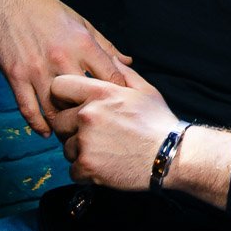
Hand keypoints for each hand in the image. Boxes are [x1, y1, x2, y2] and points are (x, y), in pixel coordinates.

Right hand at [0, 0, 133, 136]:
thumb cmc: (50, 12)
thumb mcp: (83, 24)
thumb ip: (107, 46)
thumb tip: (129, 62)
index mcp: (83, 44)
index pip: (111, 78)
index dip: (119, 96)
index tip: (121, 108)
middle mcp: (62, 58)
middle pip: (84, 99)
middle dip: (91, 116)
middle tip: (97, 129)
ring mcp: (37, 68)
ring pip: (54, 108)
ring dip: (63, 125)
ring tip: (72, 134)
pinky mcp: (15, 75)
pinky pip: (28, 108)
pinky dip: (37, 124)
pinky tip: (46, 131)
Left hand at [51, 62, 175, 190]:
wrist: (171, 155)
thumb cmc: (159, 122)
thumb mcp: (145, 91)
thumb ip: (123, 73)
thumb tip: (112, 58)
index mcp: (100, 93)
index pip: (59, 86)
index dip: (64, 96)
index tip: (72, 106)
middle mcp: (87, 115)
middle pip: (59, 121)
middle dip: (72, 129)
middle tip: (94, 135)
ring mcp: (85, 142)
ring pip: (67, 148)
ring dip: (80, 152)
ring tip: (105, 151)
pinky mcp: (87, 166)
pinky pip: (74, 170)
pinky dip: (86, 172)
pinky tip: (105, 166)